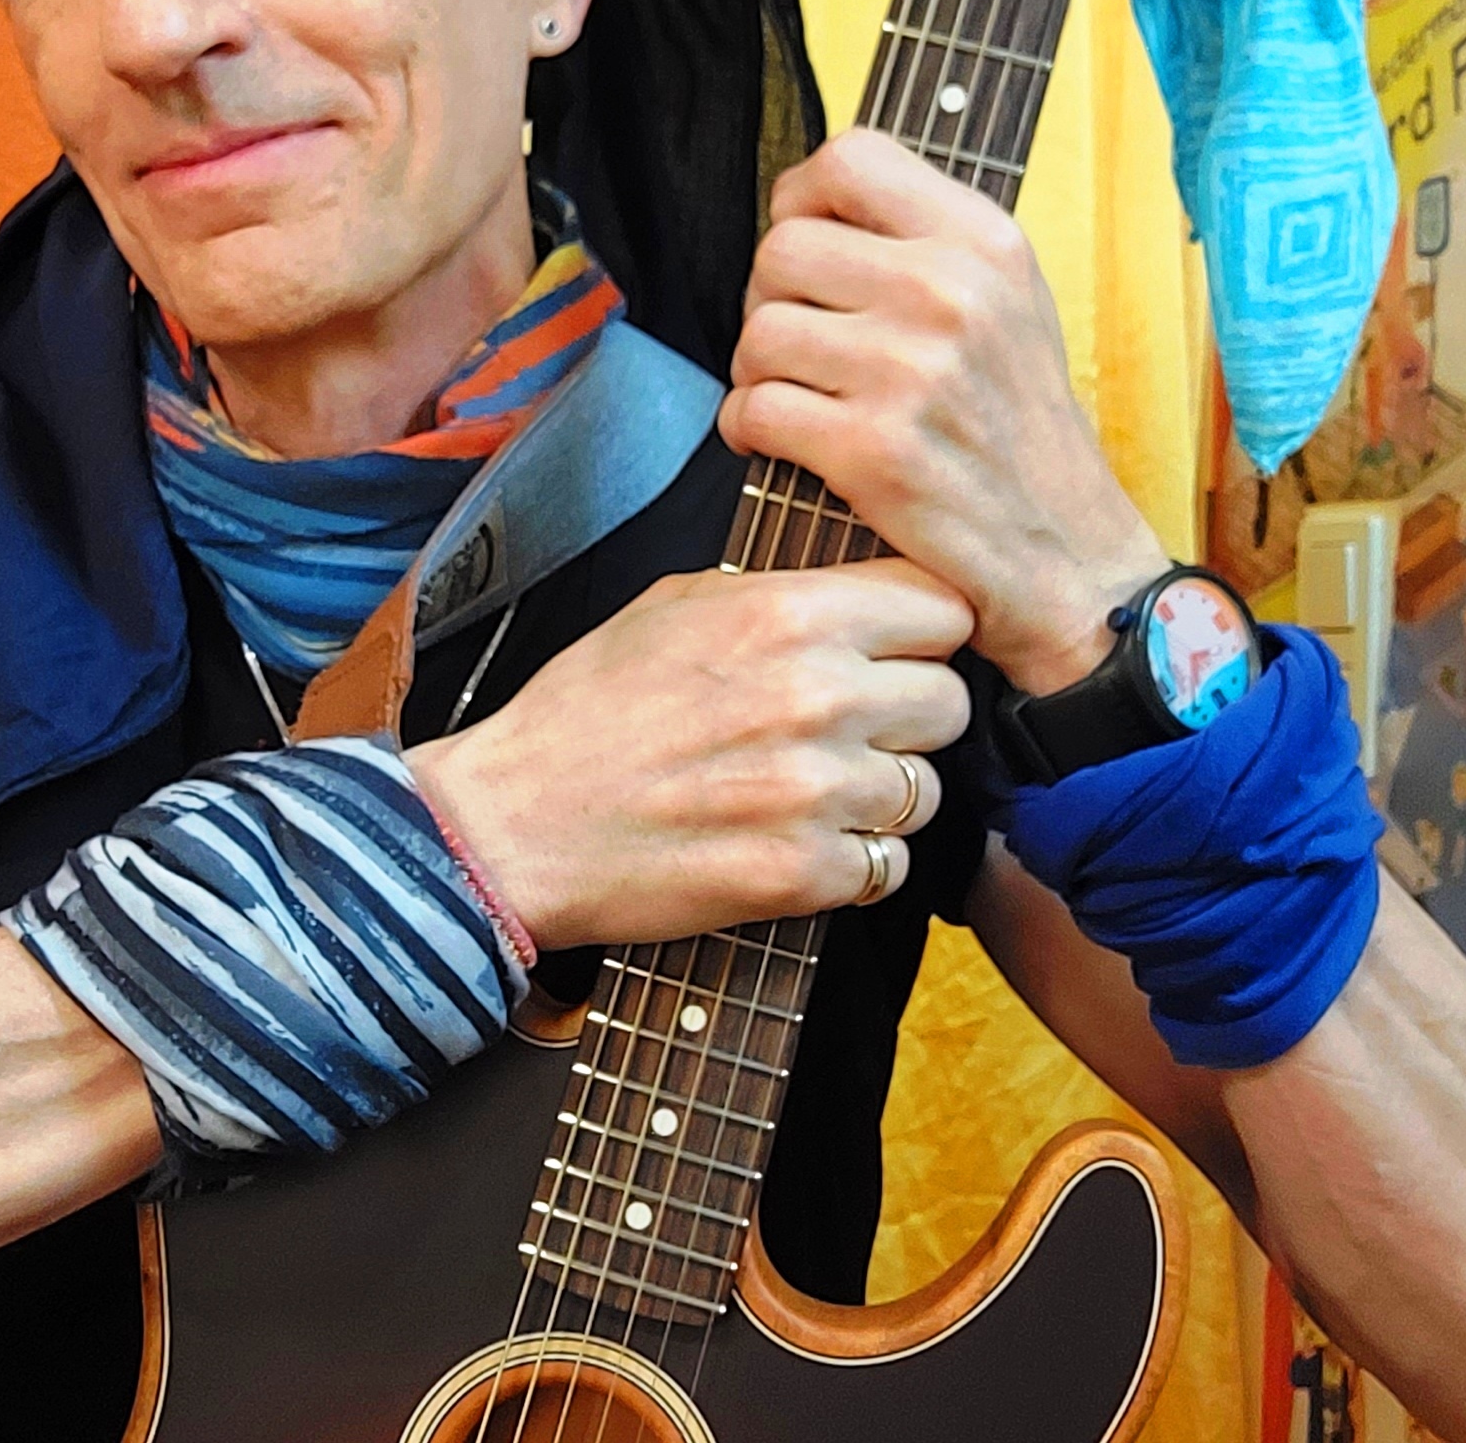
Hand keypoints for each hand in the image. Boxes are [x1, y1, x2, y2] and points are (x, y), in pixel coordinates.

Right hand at [405, 559, 970, 949]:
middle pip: (950, 700)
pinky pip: (889, 866)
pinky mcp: (802, 875)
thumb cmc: (584, 713)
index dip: (921, 632)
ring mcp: (814, 791)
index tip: (897, 652)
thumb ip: (781, 592)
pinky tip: (798, 845)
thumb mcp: (673, 604)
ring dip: (883, 797)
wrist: (514, 824)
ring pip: (926, 790)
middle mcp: (816, 695)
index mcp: (789, 614)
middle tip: (854, 731)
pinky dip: (854, 864)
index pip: (942, 607)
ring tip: (814, 794)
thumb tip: (860, 591)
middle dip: (909, 717)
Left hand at [715, 131, 1168, 695]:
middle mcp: (951, 292)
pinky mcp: (872, 448)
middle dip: (769, 301)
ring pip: (758, 332)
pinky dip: (748, 431)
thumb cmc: (1024, 433)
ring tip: (795, 398)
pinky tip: (783, 445)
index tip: (807, 250)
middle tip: (799, 345)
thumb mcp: (1011, 304)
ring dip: (757, 372)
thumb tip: (814, 201)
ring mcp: (910, 370)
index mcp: (985, 242)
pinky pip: (752, 408)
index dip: (799, 201)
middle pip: (780, 248)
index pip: (848, 158)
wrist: (1069, 558)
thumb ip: (928, 242)